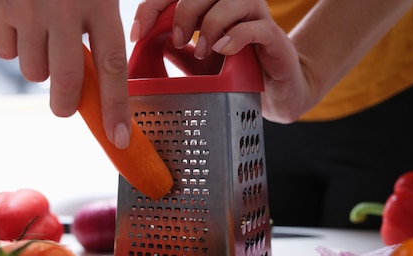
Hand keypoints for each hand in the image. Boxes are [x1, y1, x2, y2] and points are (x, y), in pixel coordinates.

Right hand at [0, 0, 131, 147]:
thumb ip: (103, 16)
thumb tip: (101, 66)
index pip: (111, 65)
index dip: (116, 106)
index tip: (119, 138)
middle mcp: (61, 9)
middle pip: (66, 81)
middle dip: (66, 103)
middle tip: (64, 104)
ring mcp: (23, 10)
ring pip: (32, 70)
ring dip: (37, 62)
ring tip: (39, 32)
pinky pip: (3, 49)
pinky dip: (10, 41)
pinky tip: (16, 15)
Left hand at [133, 0, 412, 122]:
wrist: (274, 91)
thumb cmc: (236, 71)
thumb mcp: (198, 64)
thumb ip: (177, 52)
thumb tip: (149, 45)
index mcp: (213, 5)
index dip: (153, 7)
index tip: (138, 34)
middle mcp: (235, 4)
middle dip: (184, 13)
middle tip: (178, 42)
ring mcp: (256, 17)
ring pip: (232, 1)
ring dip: (210, 25)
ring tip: (203, 52)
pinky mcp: (273, 37)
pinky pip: (255, 27)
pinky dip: (235, 37)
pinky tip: (222, 51)